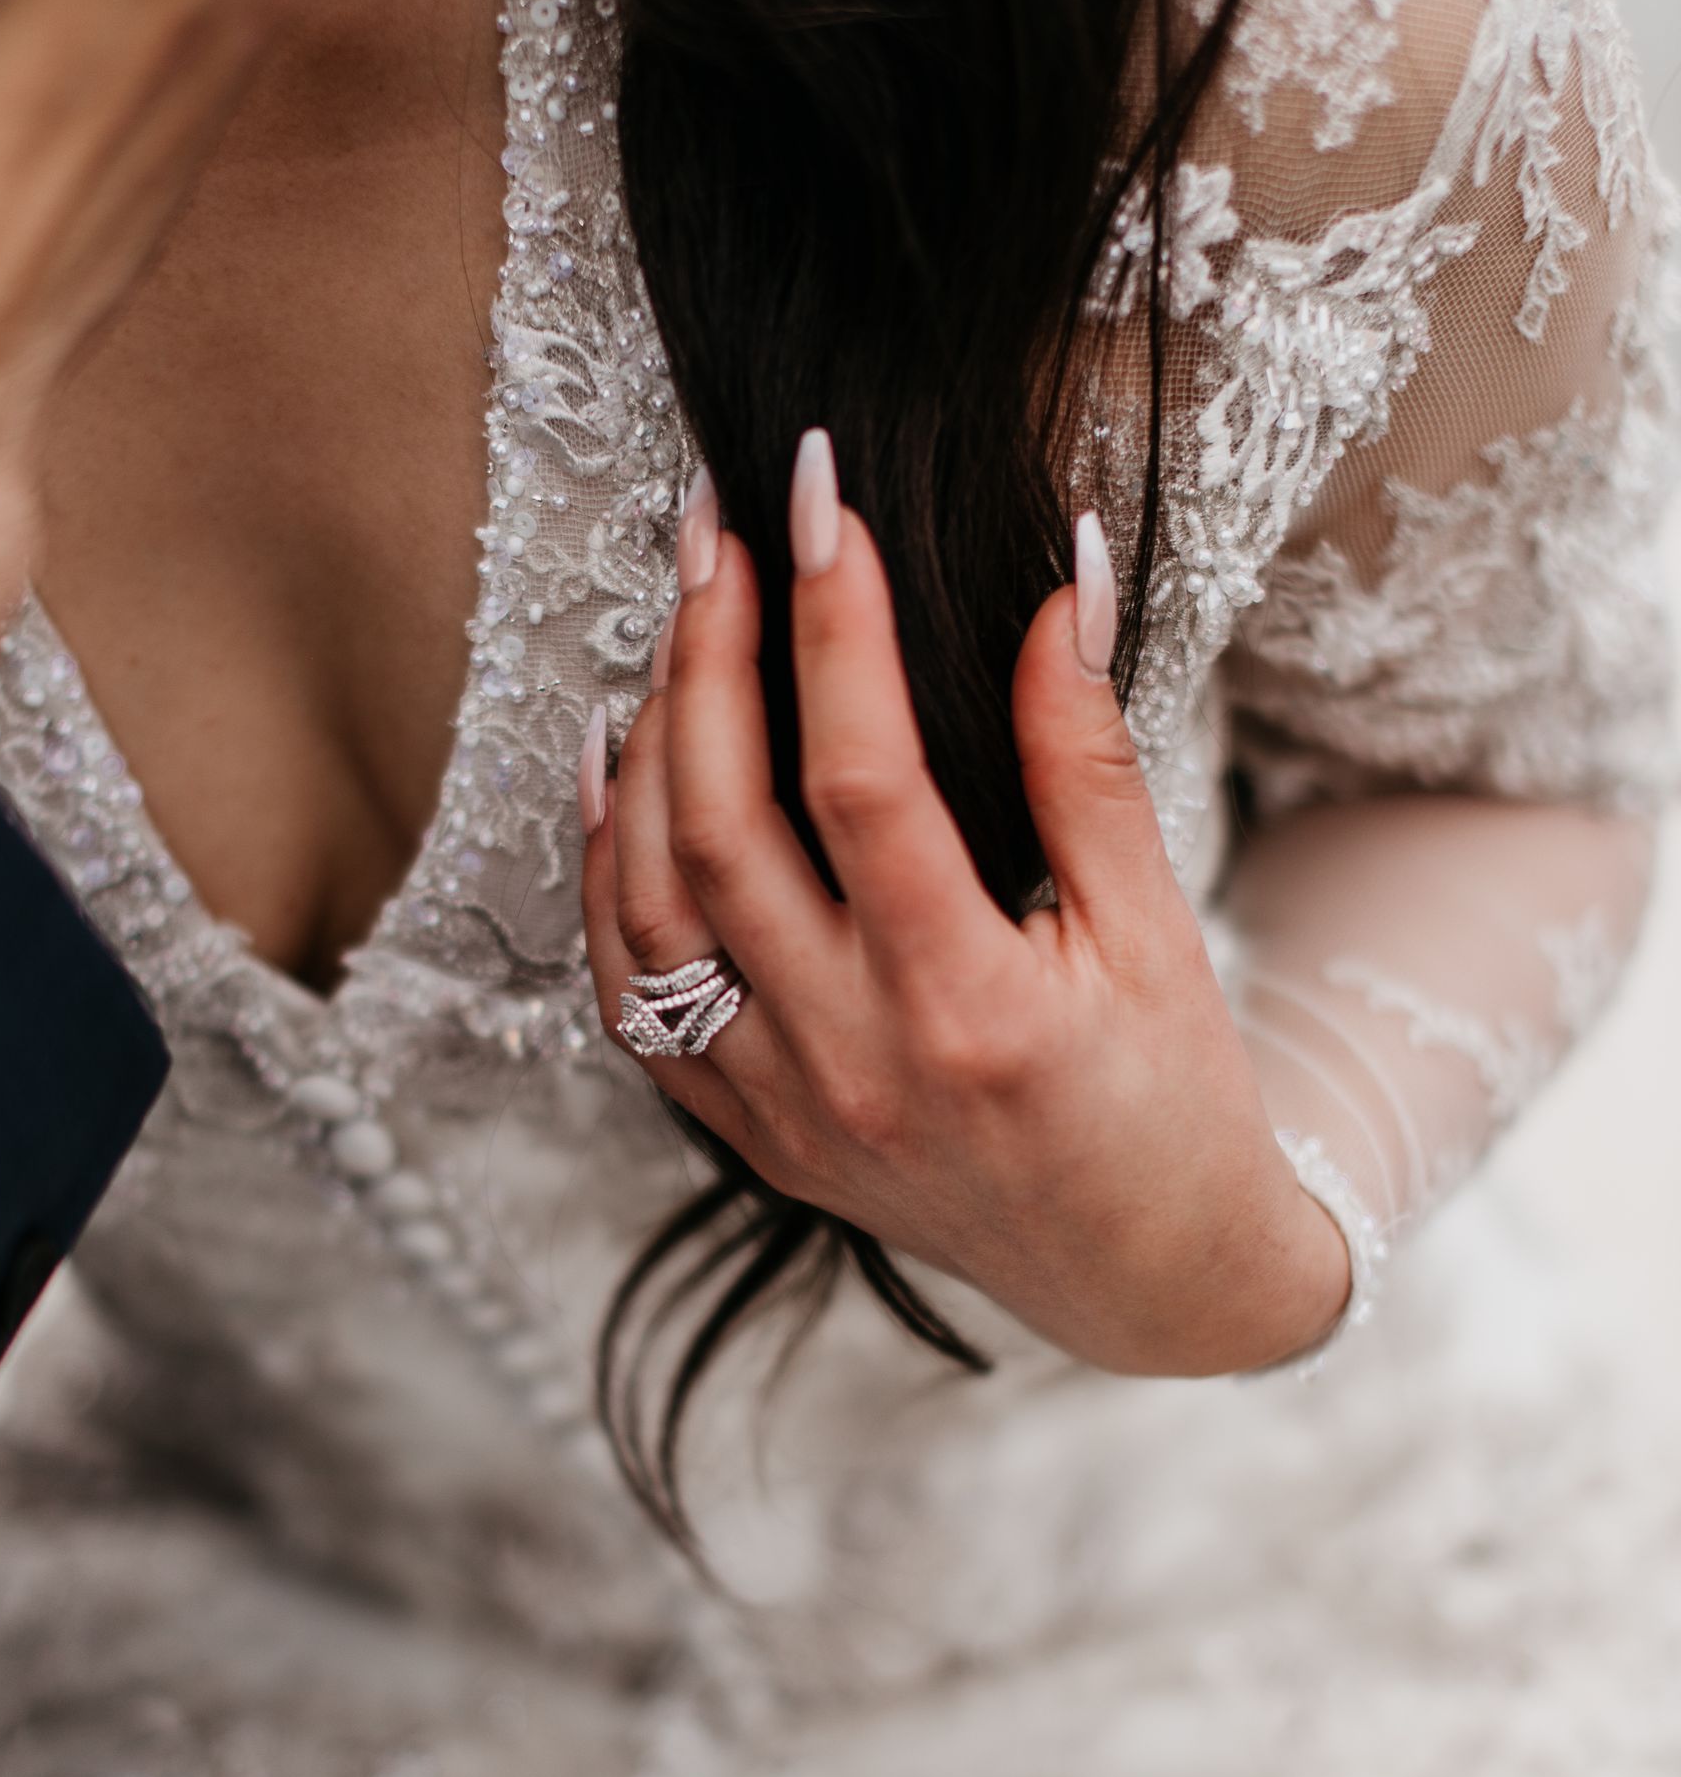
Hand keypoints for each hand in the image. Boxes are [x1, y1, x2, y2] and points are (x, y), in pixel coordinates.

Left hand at [582, 435, 1352, 1376]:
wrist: (1147, 1280)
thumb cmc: (1172, 1101)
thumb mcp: (1155, 927)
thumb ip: (1088, 761)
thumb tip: (1055, 579)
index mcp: (967, 1010)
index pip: (863, 779)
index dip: (835, 622)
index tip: (821, 496)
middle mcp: (850, 1065)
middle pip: (720, 829)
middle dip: (706, 654)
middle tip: (715, 530)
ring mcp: (783, 1110)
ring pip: (649, 911)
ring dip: (643, 753)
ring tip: (670, 621)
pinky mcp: (751, 1136)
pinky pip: (634, 1002)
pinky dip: (605, 881)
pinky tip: (617, 771)